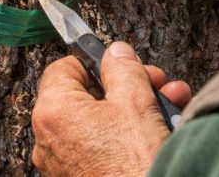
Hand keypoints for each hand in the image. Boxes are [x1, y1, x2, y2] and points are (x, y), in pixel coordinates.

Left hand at [31, 42, 191, 176]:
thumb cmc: (135, 165)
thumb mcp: (135, 103)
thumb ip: (123, 70)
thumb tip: (117, 53)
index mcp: (53, 110)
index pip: (64, 67)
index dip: (96, 61)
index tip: (121, 64)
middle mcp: (48, 138)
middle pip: (85, 96)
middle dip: (125, 86)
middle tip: (155, 84)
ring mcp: (62, 163)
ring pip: (98, 123)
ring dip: (133, 110)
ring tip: (170, 107)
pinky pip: (99, 148)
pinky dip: (124, 138)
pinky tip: (159, 132)